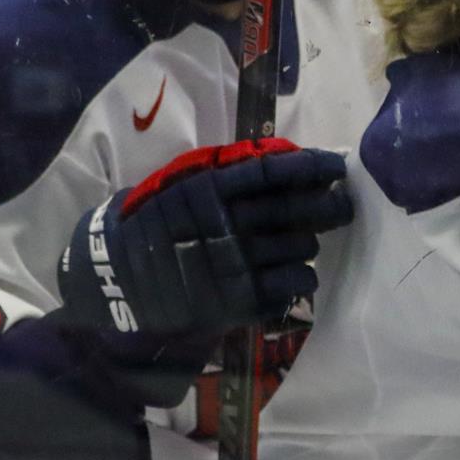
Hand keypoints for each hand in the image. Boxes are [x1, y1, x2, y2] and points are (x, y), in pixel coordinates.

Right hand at [58, 138, 351, 343]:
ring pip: (302, 248)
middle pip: (297, 211)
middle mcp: (226, 225)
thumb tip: (285, 157)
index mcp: (210, 190)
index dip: (312, 167)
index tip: (337, 166)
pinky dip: (300, 277)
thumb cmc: (157, 227)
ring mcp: (233, 266)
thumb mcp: (182, 188)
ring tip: (301, 244)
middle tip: (342, 205)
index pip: (274, 172)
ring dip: (308, 244)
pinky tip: (292, 273)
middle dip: (330, 206)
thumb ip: (228, 175)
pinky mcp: (239, 302)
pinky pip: (293, 284)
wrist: (117, 282)